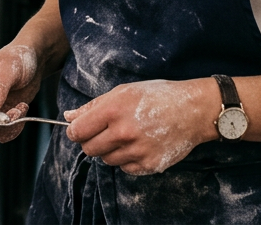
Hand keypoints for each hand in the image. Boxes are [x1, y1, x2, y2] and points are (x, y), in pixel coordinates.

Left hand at [65, 79, 217, 175]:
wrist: (192, 110)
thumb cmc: (156, 96)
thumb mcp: (122, 92)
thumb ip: (93, 106)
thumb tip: (68, 116)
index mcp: (113, 110)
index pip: (78, 131)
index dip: (74, 131)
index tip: (78, 129)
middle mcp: (123, 132)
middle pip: (89, 149)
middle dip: (91, 141)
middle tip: (103, 132)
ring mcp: (137, 151)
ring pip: (106, 160)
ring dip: (110, 150)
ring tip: (125, 135)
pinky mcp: (149, 165)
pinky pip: (125, 168)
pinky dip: (127, 159)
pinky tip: (138, 145)